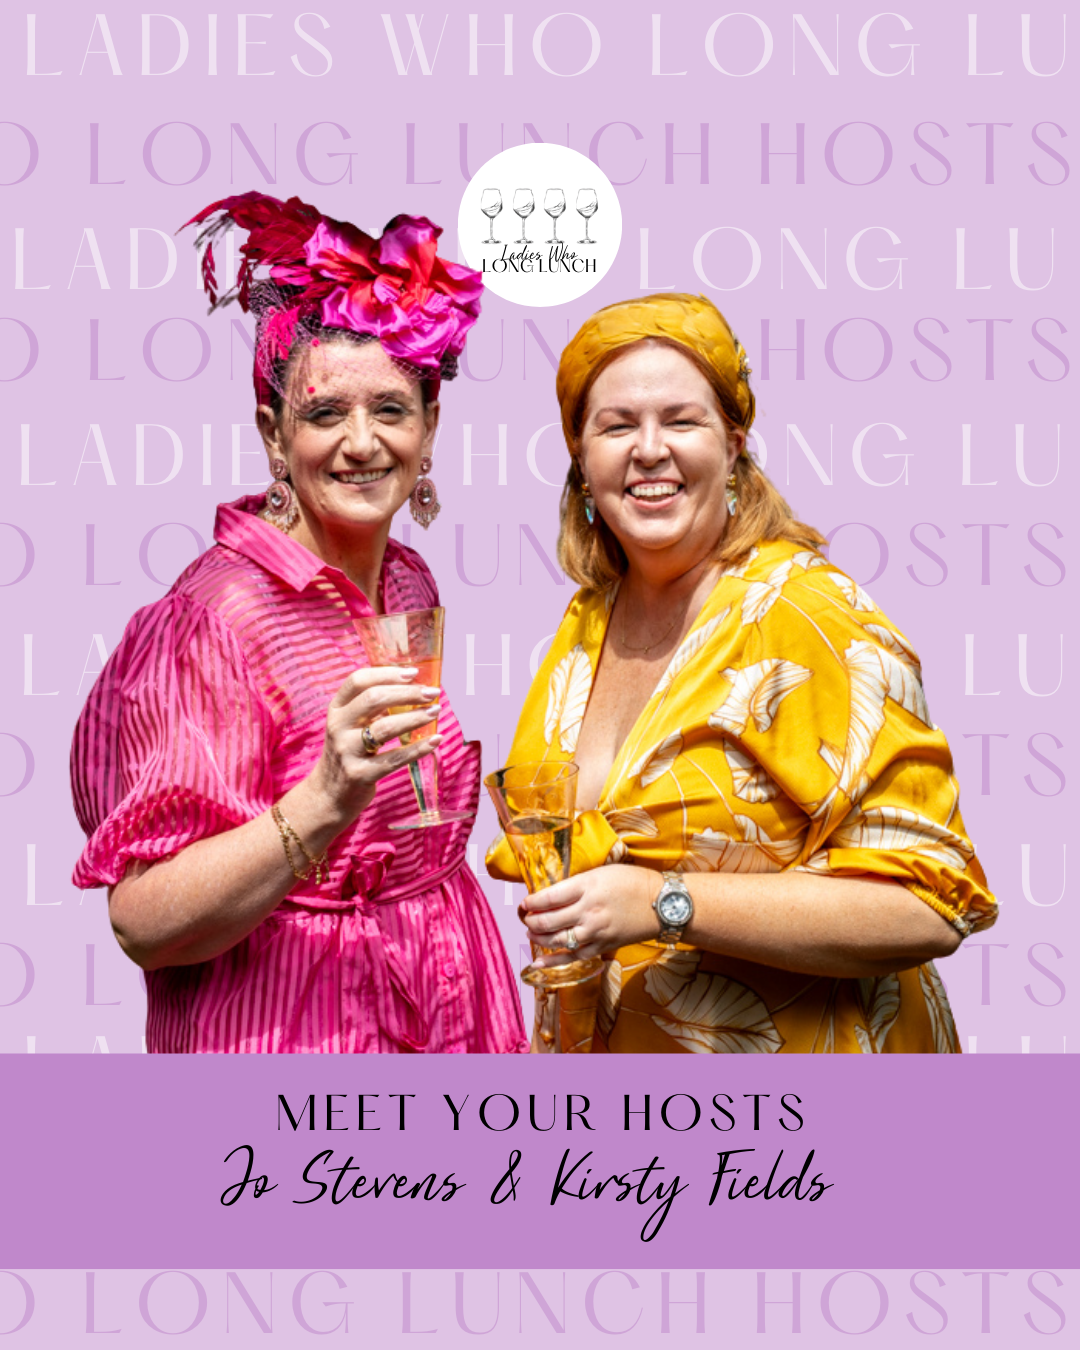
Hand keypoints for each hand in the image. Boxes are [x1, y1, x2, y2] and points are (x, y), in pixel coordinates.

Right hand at [306, 666, 441, 825]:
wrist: (328, 794)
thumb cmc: (348, 752)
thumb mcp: (350, 725)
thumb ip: (372, 707)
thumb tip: (412, 688)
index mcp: (336, 709)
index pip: (358, 681)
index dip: (386, 673)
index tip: (413, 673)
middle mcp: (338, 726)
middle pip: (374, 699)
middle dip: (407, 693)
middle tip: (432, 693)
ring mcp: (347, 751)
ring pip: (385, 727)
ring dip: (415, 717)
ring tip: (435, 711)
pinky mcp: (360, 774)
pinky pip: (394, 758)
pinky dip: (418, 748)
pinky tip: (435, 740)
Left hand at [520, 865, 658, 964]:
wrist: (663, 904)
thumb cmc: (634, 882)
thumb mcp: (602, 873)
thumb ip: (578, 884)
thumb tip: (553, 893)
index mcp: (587, 887)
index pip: (549, 897)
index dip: (531, 902)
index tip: (525, 903)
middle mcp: (588, 910)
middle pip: (548, 921)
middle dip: (531, 922)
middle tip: (526, 918)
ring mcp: (595, 931)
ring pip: (557, 941)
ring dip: (539, 939)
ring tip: (531, 934)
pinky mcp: (602, 946)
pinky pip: (573, 957)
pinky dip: (553, 961)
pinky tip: (539, 962)